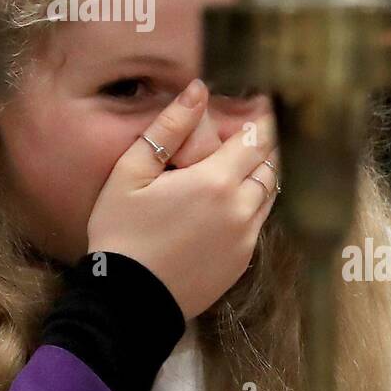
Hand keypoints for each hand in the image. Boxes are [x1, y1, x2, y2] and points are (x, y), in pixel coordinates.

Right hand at [86, 79, 280, 319]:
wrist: (127, 301)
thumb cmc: (121, 231)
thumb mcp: (131, 173)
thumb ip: (168, 128)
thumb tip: (197, 90)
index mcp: (216, 181)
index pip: (257, 138)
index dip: (264, 117)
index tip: (266, 101)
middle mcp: (241, 208)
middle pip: (270, 164)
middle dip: (264, 144)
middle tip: (253, 129)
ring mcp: (245, 238)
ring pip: (269, 194)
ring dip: (261, 174)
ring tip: (242, 161)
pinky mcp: (241, 261)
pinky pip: (258, 222)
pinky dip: (253, 204)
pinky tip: (230, 200)